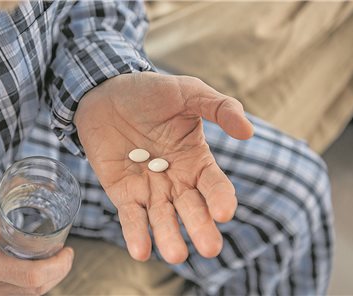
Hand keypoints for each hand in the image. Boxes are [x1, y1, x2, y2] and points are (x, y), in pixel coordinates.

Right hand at [0, 190, 73, 294]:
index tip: (68, 251)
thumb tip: (38, 183)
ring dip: (47, 282)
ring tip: (55, 264)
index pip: (29, 276)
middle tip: (66, 256)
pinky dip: (30, 289)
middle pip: (33, 291)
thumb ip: (7, 193)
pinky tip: (36, 275)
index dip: (57, 267)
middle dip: (58, 274)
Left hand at [74, 72, 252, 263]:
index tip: (224, 213)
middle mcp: (177, 180)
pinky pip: (131, 217)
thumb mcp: (187, 92)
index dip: (221, 199)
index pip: (214, 185)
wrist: (104, 92)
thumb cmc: (150, 92)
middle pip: (192, 208)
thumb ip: (219, 107)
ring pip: (162, 218)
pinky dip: (136, 234)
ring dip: (169, 237)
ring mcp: (150, 189)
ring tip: (176, 255)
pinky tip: (140, 251)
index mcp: (197, 160)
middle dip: (201, 228)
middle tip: (210, 249)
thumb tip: (248, 132)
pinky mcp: (123, 193)